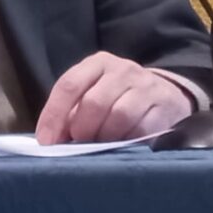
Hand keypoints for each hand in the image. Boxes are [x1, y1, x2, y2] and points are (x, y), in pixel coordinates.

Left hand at [35, 52, 198, 144]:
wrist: (166, 96)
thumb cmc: (119, 99)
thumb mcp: (95, 95)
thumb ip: (72, 113)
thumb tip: (50, 140)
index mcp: (98, 63)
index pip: (69, 85)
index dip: (54, 115)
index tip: (46, 141)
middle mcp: (122, 70)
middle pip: (94, 102)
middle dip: (81, 130)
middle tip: (78, 145)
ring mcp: (146, 86)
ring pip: (119, 115)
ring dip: (105, 137)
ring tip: (101, 148)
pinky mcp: (165, 105)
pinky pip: (143, 129)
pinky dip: (129, 142)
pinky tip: (124, 147)